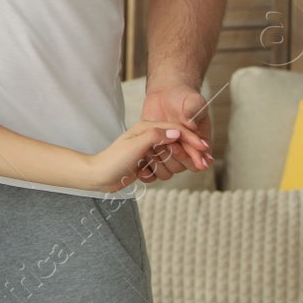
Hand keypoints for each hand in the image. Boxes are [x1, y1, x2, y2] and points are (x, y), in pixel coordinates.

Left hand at [88, 120, 211, 192]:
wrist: (98, 175)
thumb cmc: (114, 158)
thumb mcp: (136, 143)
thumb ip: (157, 136)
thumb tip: (177, 132)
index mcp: (150, 128)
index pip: (179, 132)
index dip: (193, 141)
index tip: (205, 151)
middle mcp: (151, 138)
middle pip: (179, 147)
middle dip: (182, 156)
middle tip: (184, 162)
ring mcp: (149, 151)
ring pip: (171, 162)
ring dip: (163, 166)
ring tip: (146, 165)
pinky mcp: (146, 164)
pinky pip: (161, 171)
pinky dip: (154, 174)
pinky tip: (141, 174)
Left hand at [141, 81, 212, 181]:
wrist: (165, 93)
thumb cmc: (183, 97)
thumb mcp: (192, 102)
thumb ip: (191, 113)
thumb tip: (190, 125)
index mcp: (198, 140)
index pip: (199, 156)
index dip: (196, 158)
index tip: (194, 159)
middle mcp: (184, 148)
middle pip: (184, 165)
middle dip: (177, 157)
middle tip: (171, 146)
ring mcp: (168, 151)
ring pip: (168, 170)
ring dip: (161, 162)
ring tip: (153, 147)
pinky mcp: (154, 152)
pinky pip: (153, 171)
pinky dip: (148, 172)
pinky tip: (141, 168)